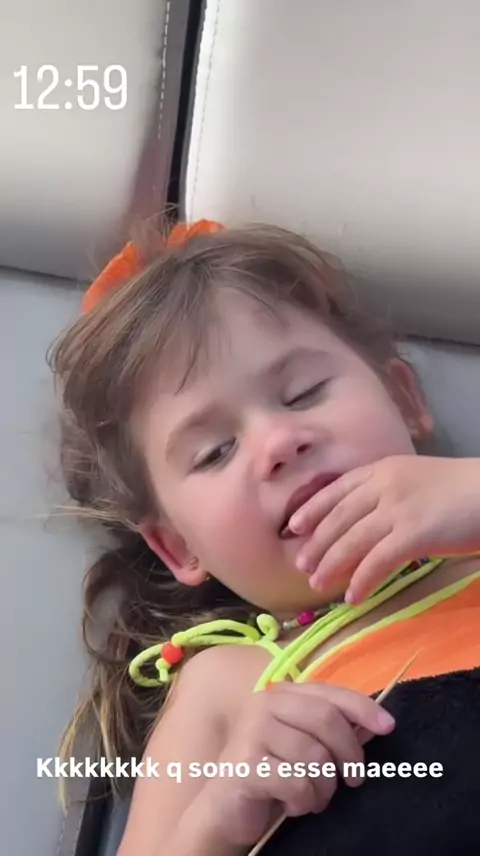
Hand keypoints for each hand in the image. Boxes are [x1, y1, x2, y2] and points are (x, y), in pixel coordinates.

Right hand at [205, 682, 394, 846]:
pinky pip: (296, 783)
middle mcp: (264, 704)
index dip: (363, 708)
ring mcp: (252, 732)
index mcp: (281, 694)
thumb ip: (333, 731)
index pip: (330, 693)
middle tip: (355, 779)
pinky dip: (304, 800)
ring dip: (324, 786)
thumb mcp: (305, 746)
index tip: (389, 726)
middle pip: (326, 719)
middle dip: (349, 753)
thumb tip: (376, 723)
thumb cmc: (271, 773)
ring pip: (314, 756)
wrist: (224, 807)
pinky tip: (293, 805)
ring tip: (315, 797)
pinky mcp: (245, 765)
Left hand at [290, 455, 479, 603]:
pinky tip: (353, 598)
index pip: (337, 489)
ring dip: (331, 565)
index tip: (294, 525)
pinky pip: (376, 562)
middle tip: (301, 564)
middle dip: (317, 543)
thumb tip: (368, 518)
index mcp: (383, 469)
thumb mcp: (418, 479)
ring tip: (318, 585)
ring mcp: (397, 509)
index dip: (313, 508)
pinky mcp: (412, 535)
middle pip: (339, 517)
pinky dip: (361, 582)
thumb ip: (391, 492)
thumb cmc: (462, 489)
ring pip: (351, 541)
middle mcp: (383, 486)